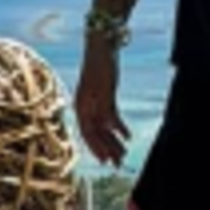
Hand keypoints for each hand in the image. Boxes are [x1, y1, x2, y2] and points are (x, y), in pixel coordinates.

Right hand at [73, 46, 129, 167]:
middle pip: (97, 133)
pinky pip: (111, 116)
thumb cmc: (100, 64)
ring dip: (113, 141)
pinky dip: (119, 127)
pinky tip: (127, 136)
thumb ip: (104, 107)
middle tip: (118, 164)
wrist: (102, 45)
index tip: (105, 161)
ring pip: (104, 127)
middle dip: (107, 148)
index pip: (88, 132)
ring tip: (123, 154)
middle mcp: (87, 107)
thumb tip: (108, 127)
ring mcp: (96, 102)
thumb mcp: (103, 86)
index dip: (97, 147)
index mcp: (82, 106)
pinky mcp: (105, 96)